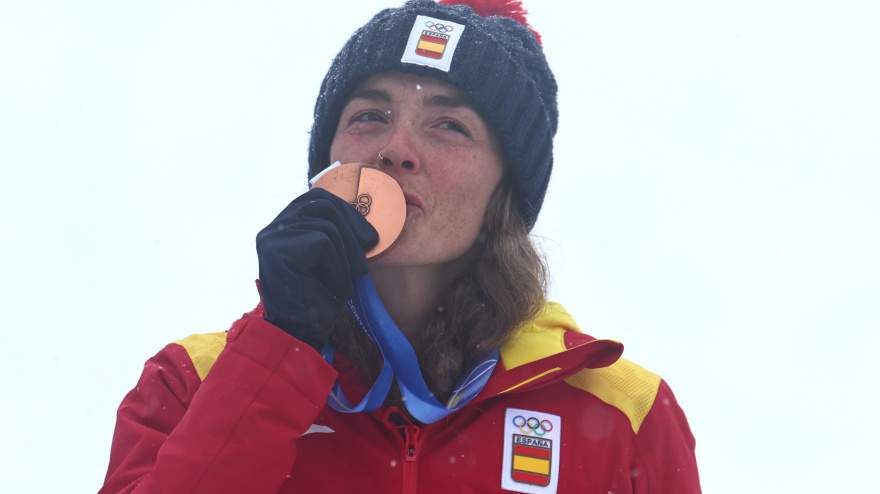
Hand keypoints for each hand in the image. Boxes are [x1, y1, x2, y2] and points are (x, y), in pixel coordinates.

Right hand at [256, 188, 378, 350]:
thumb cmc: (318, 297)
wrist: (300, 333)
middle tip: (368, 255)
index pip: (318, 197)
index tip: (369, 236)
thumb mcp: (331, 259)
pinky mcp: (279, 251)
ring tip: (350, 280)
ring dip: (347, 256)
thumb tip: (366, 218)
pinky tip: (337, 290)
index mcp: (283, 227)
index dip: (348, 211)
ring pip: (326, 226)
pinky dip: (338, 268)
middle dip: (353, 227)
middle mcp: (272, 229)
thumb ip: (337, 234)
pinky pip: (323, 244)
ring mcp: (272, 239)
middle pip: (323, 204)